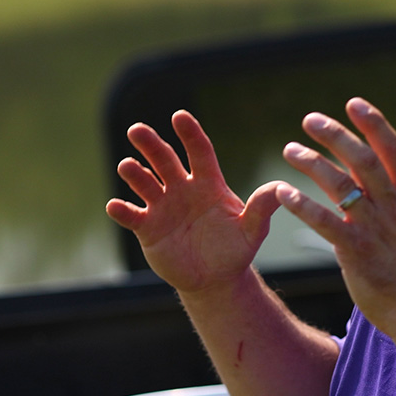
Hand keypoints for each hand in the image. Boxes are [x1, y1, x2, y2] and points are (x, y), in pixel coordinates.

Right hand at [105, 110, 281, 295]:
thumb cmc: (235, 249)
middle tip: (136, 130)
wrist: (215, 279)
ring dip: (134, 173)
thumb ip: (262, 208)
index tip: (179, 116)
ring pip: (145, 183)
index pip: (199, 152)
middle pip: (164, 160)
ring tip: (126, 166)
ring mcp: (162, 206)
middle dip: (150, 145)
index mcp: (208, 183)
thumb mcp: (252, 230)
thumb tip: (280, 187)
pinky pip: (132, 215)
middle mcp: (182, 188)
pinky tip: (115, 205)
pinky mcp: (148, 228)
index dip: (189, 134)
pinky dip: (122, 210)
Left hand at [276, 98, 395, 340]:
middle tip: (310, 120)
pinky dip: (303, 205)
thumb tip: (392, 196)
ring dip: (312, 162)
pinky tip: (284, 193)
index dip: (374, 124)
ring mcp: (376, 230)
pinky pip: (325, 222)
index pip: (394, 151)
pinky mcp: (358, 253)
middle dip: (336, 134)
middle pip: (363, 159)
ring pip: (341, 185)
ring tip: (290, 150)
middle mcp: (394, 210)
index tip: (354, 104)